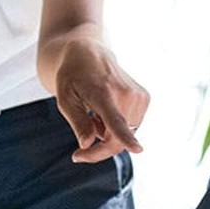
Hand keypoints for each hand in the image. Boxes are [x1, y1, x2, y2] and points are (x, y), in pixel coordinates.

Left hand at [55, 37, 148, 162]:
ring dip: (106, 136)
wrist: (89, 53)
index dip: (126, 137)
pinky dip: (116, 128)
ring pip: (125, 137)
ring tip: (93, 115)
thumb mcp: (65, 100)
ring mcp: (138, 96)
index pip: (116, 119)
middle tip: (78, 154)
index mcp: (103, 93)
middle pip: (117, 140)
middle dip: (98, 151)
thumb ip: (78, 123)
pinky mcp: (144, 98)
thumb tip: (87, 144)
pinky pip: (130, 128)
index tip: (138, 149)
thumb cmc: (72, 77)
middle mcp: (126, 93)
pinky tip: (105, 112)